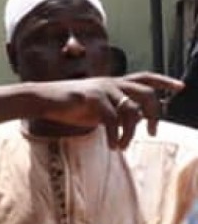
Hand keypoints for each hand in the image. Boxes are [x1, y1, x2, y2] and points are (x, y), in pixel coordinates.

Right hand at [37, 73, 182, 147]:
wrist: (42, 100)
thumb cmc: (68, 106)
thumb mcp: (97, 109)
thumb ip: (117, 111)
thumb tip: (137, 120)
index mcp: (114, 83)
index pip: (145, 77)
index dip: (164, 81)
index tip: (181, 87)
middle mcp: (112, 82)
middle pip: (146, 93)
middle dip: (155, 115)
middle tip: (152, 132)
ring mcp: (102, 88)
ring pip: (131, 109)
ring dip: (131, 132)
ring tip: (123, 145)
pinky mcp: (92, 97)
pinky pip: (112, 119)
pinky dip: (115, 135)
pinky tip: (111, 145)